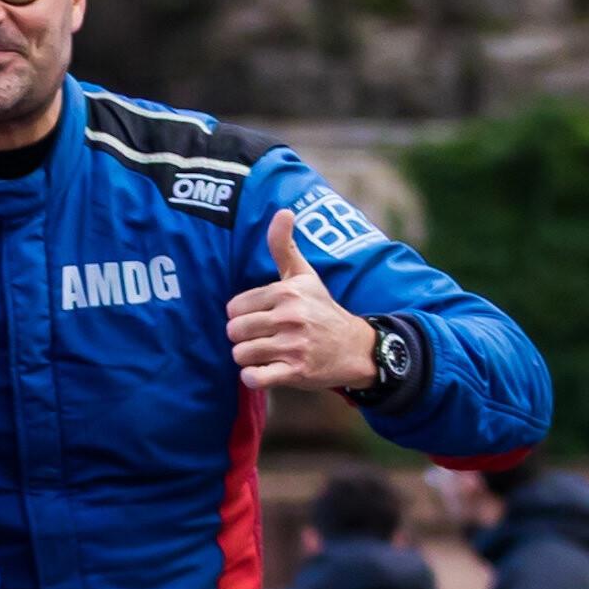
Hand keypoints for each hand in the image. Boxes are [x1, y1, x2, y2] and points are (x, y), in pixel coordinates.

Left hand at [226, 208, 380, 394]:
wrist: (354, 347)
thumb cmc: (321, 309)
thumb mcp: (304, 276)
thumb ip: (284, 246)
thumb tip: (283, 210)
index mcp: (287, 292)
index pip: (234, 308)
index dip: (243, 316)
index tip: (261, 318)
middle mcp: (290, 317)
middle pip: (234, 331)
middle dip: (243, 338)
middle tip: (264, 338)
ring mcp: (293, 345)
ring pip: (240, 354)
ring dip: (249, 358)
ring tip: (268, 353)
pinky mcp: (295, 371)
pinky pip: (254, 377)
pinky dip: (254, 377)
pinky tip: (266, 371)